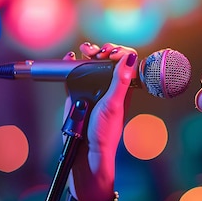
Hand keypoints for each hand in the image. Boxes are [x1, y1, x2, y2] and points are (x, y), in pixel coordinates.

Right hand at [62, 42, 137, 200]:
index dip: (119, 53)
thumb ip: (121, 81)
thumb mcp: (114, 105)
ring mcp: (93, 88)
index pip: (126, 62)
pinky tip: (71, 57)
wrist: (85, 150)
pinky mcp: (77, 93)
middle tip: (96, 53)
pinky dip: (72, 64)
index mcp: (123, 88)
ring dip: (89, 54)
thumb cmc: (105, 132)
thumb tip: (130, 58)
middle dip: (102, 50)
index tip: (110, 54)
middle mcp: (109, 86)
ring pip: (91, 64)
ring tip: (85, 51)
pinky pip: (75, 75)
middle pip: (108, 60)